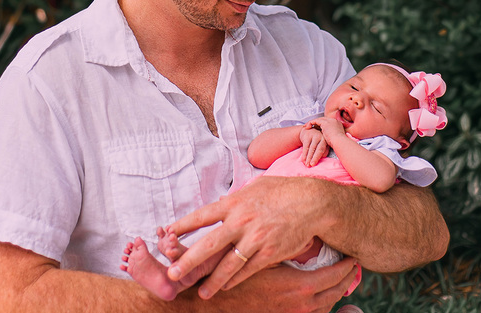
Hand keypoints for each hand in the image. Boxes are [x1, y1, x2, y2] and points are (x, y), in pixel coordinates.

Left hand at [166, 176, 335, 298]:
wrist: (313, 202)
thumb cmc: (284, 191)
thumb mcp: (255, 188)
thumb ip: (236, 199)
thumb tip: (221, 203)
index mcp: (234, 203)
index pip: (202, 215)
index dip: (183, 226)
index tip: (167, 234)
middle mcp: (241, 221)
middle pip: (208, 244)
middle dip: (188, 261)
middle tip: (172, 273)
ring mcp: (255, 239)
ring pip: (228, 264)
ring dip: (212, 280)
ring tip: (200, 292)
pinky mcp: (269, 253)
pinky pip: (248, 270)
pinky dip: (235, 279)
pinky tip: (226, 286)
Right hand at [205, 261, 358, 312]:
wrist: (216, 305)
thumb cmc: (238, 278)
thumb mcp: (263, 258)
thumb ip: (285, 249)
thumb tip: (307, 237)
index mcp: (299, 287)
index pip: (334, 277)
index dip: (346, 267)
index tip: (352, 258)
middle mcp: (301, 306)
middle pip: (335, 293)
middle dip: (345, 280)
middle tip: (351, 268)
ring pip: (325, 307)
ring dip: (334, 293)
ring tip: (338, 279)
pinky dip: (320, 304)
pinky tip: (318, 294)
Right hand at [299, 125, 327, 166]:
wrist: (308, 131)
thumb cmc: (316, 140)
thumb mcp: (322, 144)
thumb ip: (324, 151)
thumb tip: (322, 158)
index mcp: (326, 140)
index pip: (324, 150)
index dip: (320, 158)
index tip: (317, 164)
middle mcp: (321, 137)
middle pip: (318, 149)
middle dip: (315, 158)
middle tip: (312, 165)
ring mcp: (314, 136)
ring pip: (311, 149)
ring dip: (308, 157)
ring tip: (307, 164)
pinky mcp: (307, 136)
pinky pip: (305, 146)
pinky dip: (304, 154)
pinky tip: (303, 159)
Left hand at [307, 116, 344, 143]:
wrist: (340, 142)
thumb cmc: (338, 144)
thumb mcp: (334, 138)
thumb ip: (331, 136)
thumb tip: (327, 138)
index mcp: (337, 124)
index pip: (327, 123)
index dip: (320, 125)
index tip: (315, 129)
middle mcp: (334, 121)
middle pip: (322, 120)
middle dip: (315, 123)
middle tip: (309, 126)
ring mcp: (330, 121)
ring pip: (318, 120)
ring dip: (311, 123)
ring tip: (306, 127)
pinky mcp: (325, 122)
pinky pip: (315, 121)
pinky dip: (311, 123)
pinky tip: (307, 127)